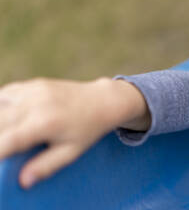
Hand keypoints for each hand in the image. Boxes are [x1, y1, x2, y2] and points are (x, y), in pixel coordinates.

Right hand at [0, 77, 119, 188]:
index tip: (0, 157)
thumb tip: (24, 181)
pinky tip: (6, 116)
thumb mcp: (71, 152)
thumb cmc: (88, 130)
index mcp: (45, 124)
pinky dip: (1, 104)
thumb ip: (47, 165)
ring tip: (6, 131)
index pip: (8, 140)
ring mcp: (34, 90)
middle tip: (6, 144)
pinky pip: (7, 92)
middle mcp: (36, 104)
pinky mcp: (35, 83)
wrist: (103, 101)